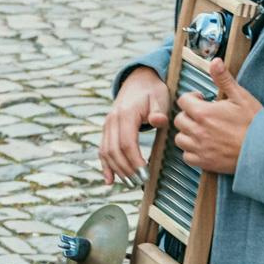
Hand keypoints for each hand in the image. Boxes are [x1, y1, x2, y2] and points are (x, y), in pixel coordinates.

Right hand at [100, 66, 167, 184]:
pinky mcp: (107, 130)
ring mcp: (107, 125)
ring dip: (117, 169)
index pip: (127, 142)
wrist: (139, 80)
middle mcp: (112, 120)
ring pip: (106, 152)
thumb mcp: (160, 98)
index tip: (145, 173)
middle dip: (126, 169)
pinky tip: (109, 180)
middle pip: (115, 150)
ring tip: (131, 182)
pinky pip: (102, 150)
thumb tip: (157, 121)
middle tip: (140, 181)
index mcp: (125, 114)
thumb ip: (159, 112)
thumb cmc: (153, 91)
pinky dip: (104, 166)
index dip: (134, 160)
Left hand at [173, 57, 261, 174]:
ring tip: (202, 131)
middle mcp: (197, 131)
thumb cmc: (255, 123)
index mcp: (203, 113)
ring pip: (180, 139)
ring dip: (188, 134)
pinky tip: (204, 146)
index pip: (182, 101)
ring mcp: (199, 148)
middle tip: (204, 116)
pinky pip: (187, 157)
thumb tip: (215, 62)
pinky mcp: (204, 163)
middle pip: (179, 120)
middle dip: (189, 116)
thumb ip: (224, 79)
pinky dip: (192, 152)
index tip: (202, 101)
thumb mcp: (241, 97)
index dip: (192, 99)